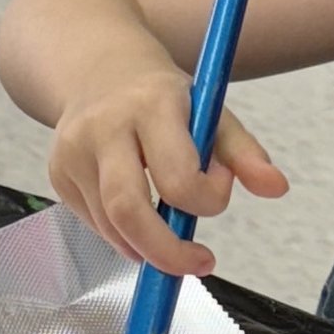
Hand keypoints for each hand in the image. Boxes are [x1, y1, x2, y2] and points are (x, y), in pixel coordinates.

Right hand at [46, 53, 286, 277]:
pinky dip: (124, 234)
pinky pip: (95, 224)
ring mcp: (73, 152)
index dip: (206, 198)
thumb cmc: (161, 96)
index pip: (178, 177)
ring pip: (111, 227)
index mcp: (151, 105)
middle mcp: (104, 127)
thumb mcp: (210, 111)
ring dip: (148, 246)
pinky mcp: (58, 175)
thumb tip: (276, 188)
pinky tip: (141, 214)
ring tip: (171, 234)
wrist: (97, 69)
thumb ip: (244, 152)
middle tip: (199, 264)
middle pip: (129, 211)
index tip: (217, 189)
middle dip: (167, 252)